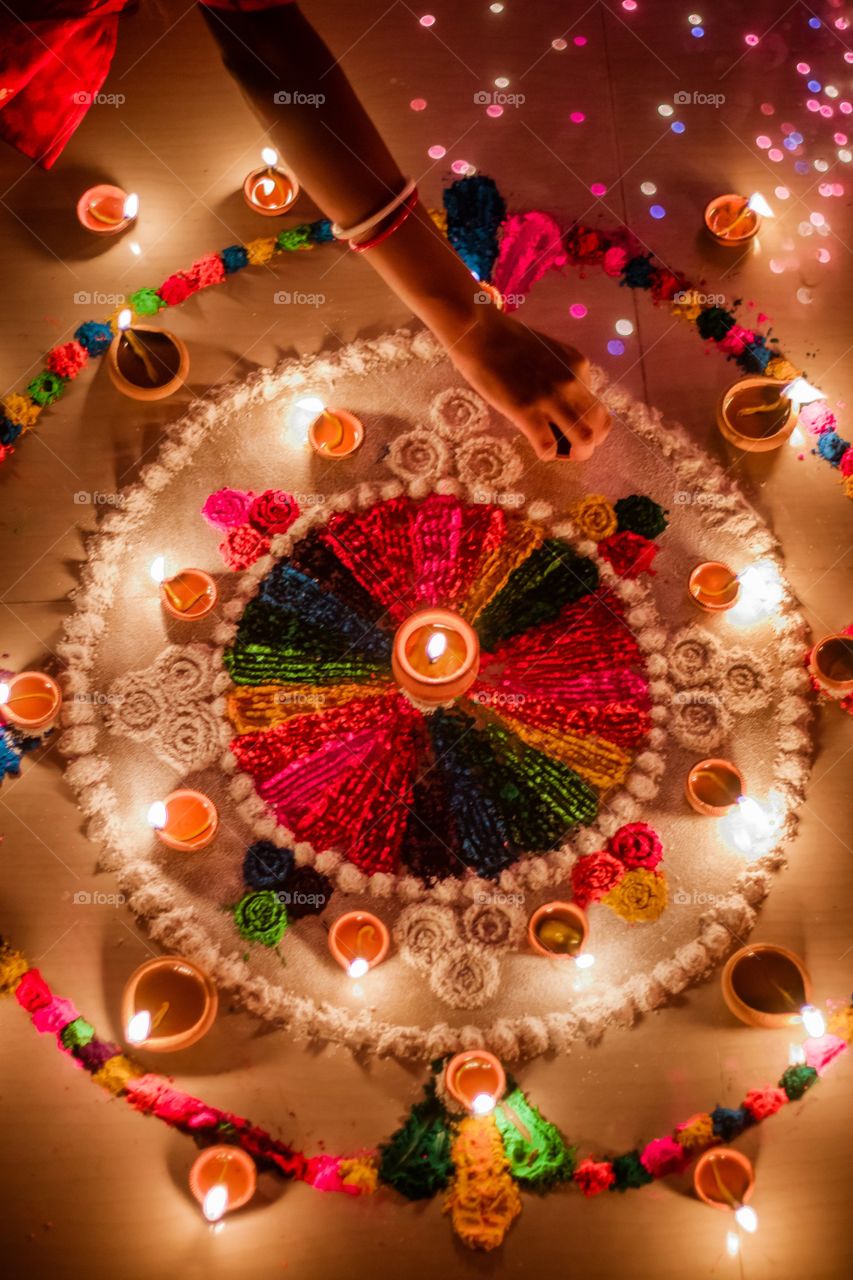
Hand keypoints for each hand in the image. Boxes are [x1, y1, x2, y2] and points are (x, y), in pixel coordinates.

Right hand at [444, 307, 611, 460]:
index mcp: (579, 366)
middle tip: (571, 448)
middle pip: (600, 425)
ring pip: (584, 440)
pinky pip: (548, 447)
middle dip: (590, 443)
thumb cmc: (506, 340)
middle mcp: (572, 382)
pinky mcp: (526, 410)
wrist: (478, 331)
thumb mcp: (548, 352)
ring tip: (561, 453)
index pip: (598, 406)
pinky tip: (537, 449)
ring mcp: (551, 397)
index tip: (572, 428)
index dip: (590, 425)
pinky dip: (547, 455)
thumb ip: (561, 375)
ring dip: (576, 454)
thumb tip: (562, 404)